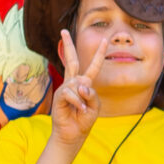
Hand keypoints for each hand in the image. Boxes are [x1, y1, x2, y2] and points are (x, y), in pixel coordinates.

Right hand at [49, 30, 107, 148]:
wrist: (74, 132)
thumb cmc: (84, 118)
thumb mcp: (95, 105)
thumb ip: (91, 94)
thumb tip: (80, 85)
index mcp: (85, 83)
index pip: (93, 66)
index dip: (99, 54)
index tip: (104, 40)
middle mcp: (74, 82)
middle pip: (72, 60)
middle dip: (67, 45)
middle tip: (63, 31)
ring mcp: (66, 88)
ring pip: (77, 85)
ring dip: (82, 98)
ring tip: (81, 108)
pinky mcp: (59, 95)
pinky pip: (71, 93)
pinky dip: (77, 102)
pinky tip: (77, 109)